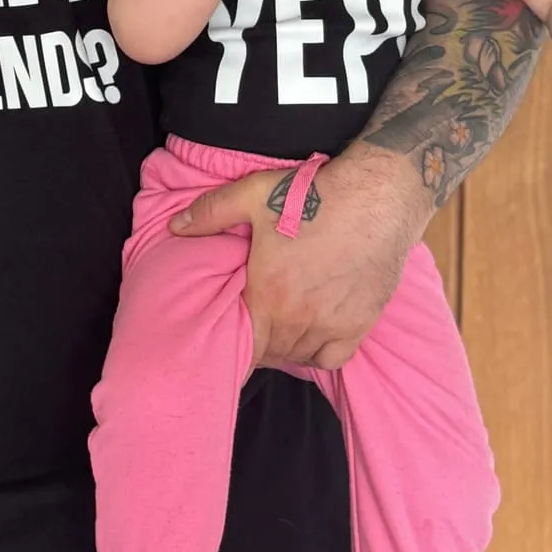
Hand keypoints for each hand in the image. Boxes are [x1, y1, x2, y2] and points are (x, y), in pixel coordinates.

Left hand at [169, 149, 427, 367]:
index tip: (226, 341)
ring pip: (299, 355)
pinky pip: (334, 357)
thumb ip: (210, 212)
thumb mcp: (252, 195)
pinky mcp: (362, 322)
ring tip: (275, 330)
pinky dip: (320, 353)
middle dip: (256, 344)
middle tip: (249, 329)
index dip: (232, 347)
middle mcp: (300, 319)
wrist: (377, 197)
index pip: (243, 345)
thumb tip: (175, 227)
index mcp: (269, 295)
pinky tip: (311, 337)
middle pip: (270, 352)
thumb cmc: (314, 195)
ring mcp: (333, 324)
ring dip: (284, 348)